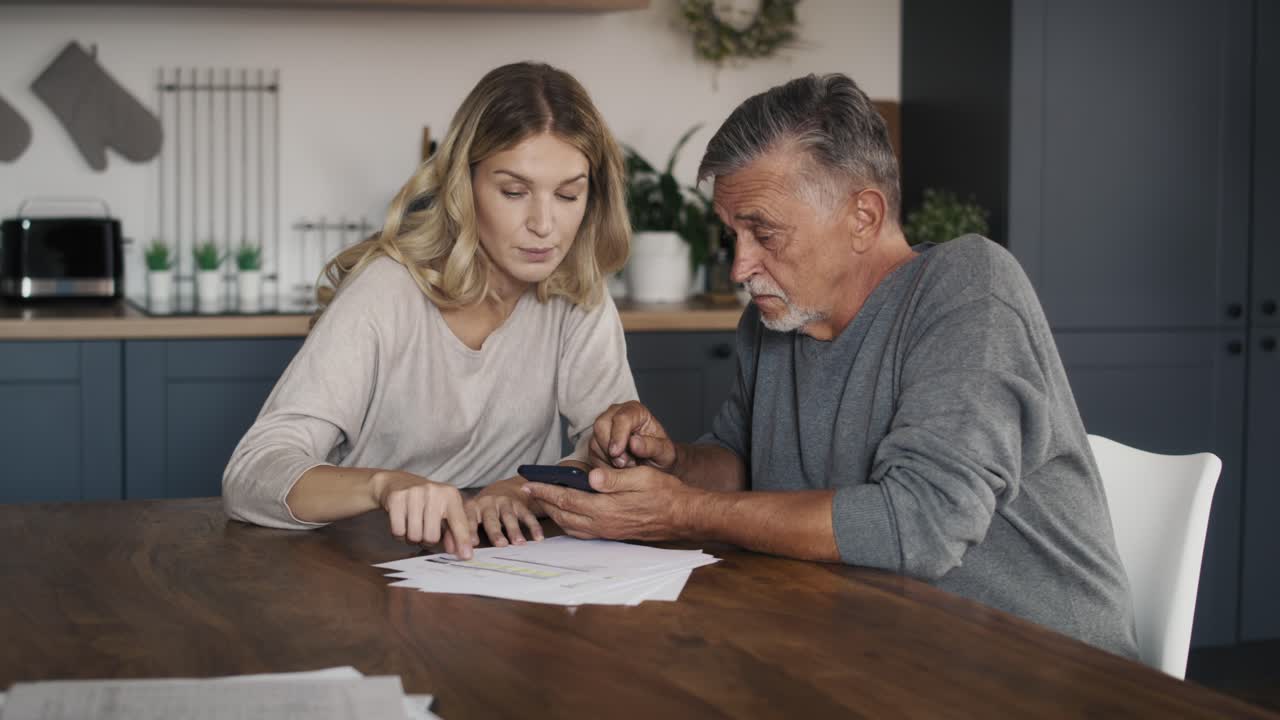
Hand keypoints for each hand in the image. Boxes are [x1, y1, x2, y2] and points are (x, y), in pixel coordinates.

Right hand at [372, 470, 475, 558]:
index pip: (459, 522)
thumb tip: (460, 552)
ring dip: (413, 538)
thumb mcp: (444, 510)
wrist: (397, 481)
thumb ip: (454, 531)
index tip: (466, 556)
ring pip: (414, 536)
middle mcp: (434, 492)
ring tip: (413, 525)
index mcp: (450, 495)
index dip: (463, 540)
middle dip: (427, 540)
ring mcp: (414, 493)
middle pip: (432, 537)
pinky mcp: (396, 498)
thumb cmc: (426, 500)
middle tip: (425, 529)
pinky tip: (402, 522)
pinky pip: (398, 531)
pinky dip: (399, 534)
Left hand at [467, 477, 544, 547]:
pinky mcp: (519, 503)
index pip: (470, 519)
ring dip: (514, 530)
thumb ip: (463, 531)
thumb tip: (454, 552)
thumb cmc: (481, 511)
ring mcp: (505, 502)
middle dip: (495, 532)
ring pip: (509, 516)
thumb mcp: (470, 515)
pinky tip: (538, 538)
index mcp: (472, 507)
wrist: (502, 490)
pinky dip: (533, 526)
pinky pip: (527, 514)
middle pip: (491, 518)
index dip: (471, 530)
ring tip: (519, 543)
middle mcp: (488, 502)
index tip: (472, 544)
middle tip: (500, 545)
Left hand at [523, 465, 694, 541]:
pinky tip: (567, 512)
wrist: (681, 516)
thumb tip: (591, 477)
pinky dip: (568, 521)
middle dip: (544, 502)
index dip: (545, 491)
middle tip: (529, 490)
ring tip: (544, 500)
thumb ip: (613, 478)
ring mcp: (607, 531)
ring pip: (570, 525)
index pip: (567, 498)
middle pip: (563, 513)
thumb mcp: (640, 476)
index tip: (529, 484)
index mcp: (606, 508)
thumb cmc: (664, 493)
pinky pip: (581, 531)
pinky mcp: (612, 534)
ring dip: (554, 512)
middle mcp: (602, 523)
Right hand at [589, 401, 677, 472]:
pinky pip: (592, 455)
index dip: (618, 435)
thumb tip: (634, 443)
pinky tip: (619, 469)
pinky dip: (604, 466)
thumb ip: (652, 446)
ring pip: (594, 442)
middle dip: (610, 448)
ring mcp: (603, 428)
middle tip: (625, 464)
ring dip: (608, 459)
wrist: (653, 465)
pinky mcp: (595, 443)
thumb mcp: (665, 452)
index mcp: (635, 410)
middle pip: (601, 426)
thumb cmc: (660, 454)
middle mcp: (615, 414)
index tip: (617, 453)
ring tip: (627, 466)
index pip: (621, 418)